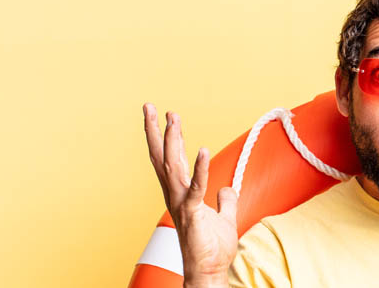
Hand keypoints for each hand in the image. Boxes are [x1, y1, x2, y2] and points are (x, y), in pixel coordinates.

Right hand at [143, 104, 237, 287]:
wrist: (209, 272)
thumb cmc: (212, 249)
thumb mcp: (224, 218)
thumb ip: (225, 201)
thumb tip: (227, 188)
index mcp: (181, 194)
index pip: (171, 160)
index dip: (167, 138)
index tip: (165, 116)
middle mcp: (175, 196)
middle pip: (163, 158)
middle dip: (157, 131)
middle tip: (151, 106)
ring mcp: (181, 204)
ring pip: (172, 167)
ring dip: (173, 141)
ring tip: (172, 118)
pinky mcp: (192, 214)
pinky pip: (195, 188)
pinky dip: (199, 169)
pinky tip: (202, 149)